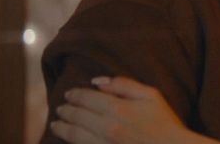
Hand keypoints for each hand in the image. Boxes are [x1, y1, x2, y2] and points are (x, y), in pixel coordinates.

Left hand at [50, 76, 209, 143]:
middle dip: (66, 110)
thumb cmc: (164, 121)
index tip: (69, 93)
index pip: (87, 98)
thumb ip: (124, 85)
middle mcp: (107, 127)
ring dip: (62, 128)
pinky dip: (72, 142)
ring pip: (74, 135)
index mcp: (118, 108)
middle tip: (60, 108)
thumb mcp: (151, 95)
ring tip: (56, 123)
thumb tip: (98, 81)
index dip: (75, 95)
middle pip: (78, 116)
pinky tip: (68, 138)